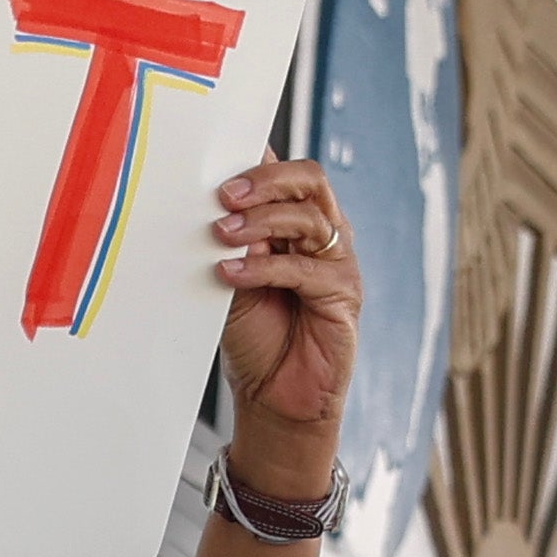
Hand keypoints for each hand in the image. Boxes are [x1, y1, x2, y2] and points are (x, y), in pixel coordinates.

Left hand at [210, 155, 361, 502]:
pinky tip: (231, 273)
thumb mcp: (232, 282)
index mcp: (297, 223)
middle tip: (224, 195)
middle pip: (309, 180)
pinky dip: (264, 268)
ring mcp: (338, 262)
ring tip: (220, 235)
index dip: (259, 159)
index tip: (218, 158)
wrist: (274, 398)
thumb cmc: (255, 339)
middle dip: (265, 181)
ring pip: (308, 218)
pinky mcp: (343, 294)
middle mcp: (324, 234)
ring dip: (260, 222)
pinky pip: (305, 269)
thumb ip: (232, 244)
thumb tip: (213, 204)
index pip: (286, 174)